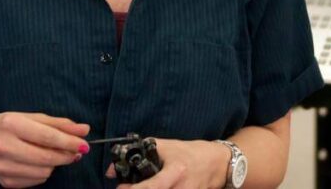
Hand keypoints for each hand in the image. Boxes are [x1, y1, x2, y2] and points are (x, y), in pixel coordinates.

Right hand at [0, 112, 90, 187]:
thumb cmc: (9, 126)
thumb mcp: (32, 118)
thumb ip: (59, 124)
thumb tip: (84, 130)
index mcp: (11, 124)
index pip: (47, 136)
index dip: (69, 142)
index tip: (84, 145)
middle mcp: (3, 146)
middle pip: (46, 157)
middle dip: (66, 155)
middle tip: (76, 152)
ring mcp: (2, 167)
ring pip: (44, 172)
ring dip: (54, 164)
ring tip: (51, 154)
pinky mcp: (4, 182)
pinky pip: (36, 181)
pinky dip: (43, 172)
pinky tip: (37, 163)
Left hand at [108, 138, 229, 188]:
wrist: (218, 163)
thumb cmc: (190, 153)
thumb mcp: (167, 146)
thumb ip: (140, 152)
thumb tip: (112, 170)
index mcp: (176, 172)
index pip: (152, 187)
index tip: (121, 188)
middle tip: (127, 188)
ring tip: (142, 186)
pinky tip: (157, 187)